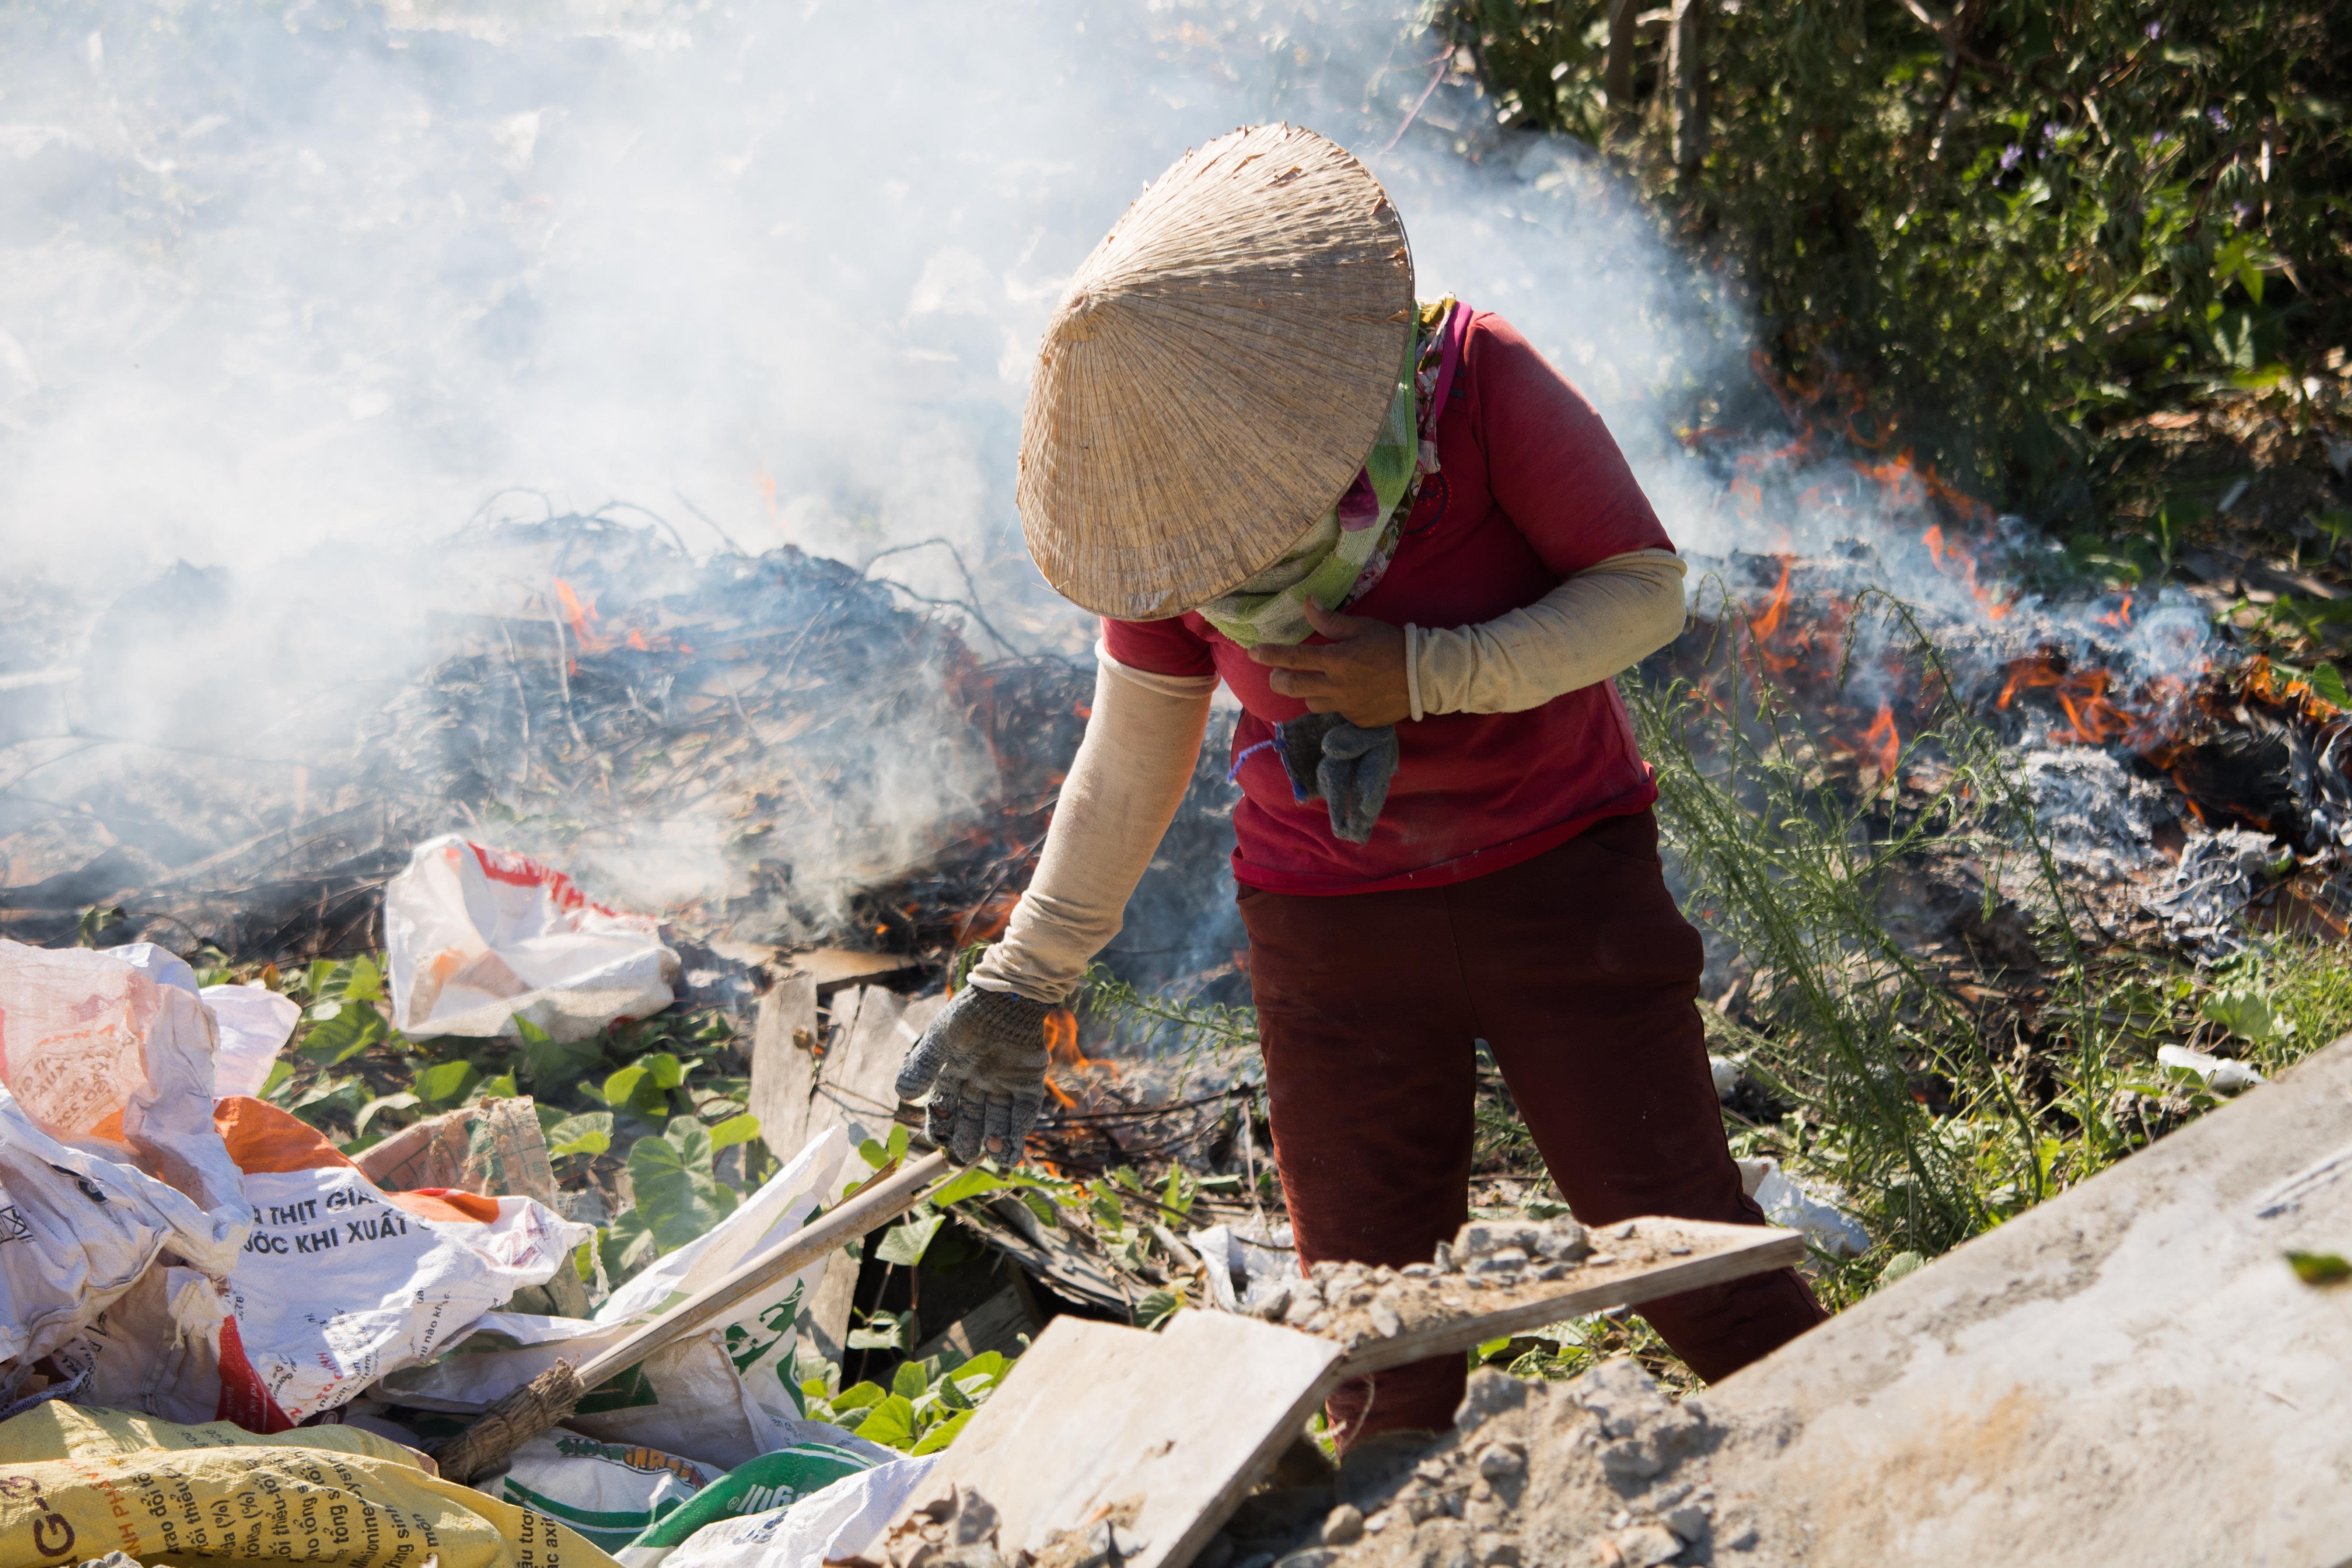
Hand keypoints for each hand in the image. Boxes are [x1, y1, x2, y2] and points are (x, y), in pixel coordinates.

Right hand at [893, 985, 1053, 1164]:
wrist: (1006, 997)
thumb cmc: (969, 1015)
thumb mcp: (939, 1040)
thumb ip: (922, 1066)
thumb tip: (901, 1095)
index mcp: (956, 1073)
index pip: (945, 1108)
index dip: (941, 1126)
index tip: (938, 1142)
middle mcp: (980, 1083)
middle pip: (973, 1119)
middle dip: (969, 1139)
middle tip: (965, 1155)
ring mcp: (1006, 1083)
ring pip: (1000, 1120)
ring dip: (997, 1140)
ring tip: (993, 1156)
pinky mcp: (1029, 1081)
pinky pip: (1025, 1110)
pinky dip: (1020, 1128)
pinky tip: (1013, 1144)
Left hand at [1246, 601, 1410, 726]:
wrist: (1425, 677)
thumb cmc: (1393, 645)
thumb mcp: (1363, 627)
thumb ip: (1331, 621)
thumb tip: (1307, 603)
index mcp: (1337, 661)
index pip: (1295, 658)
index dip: (1271, 655)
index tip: (1253, 653)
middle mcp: (1337, 687)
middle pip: (1293, 688)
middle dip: (1279, 680)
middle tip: (1278, 675)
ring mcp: (1346, 707)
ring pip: (1312, 703)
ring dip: (1309, 692)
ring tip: (1319, 681)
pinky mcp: (1358, 722)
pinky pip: (1336, 713)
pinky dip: (1336, 703)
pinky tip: (1350, 693)